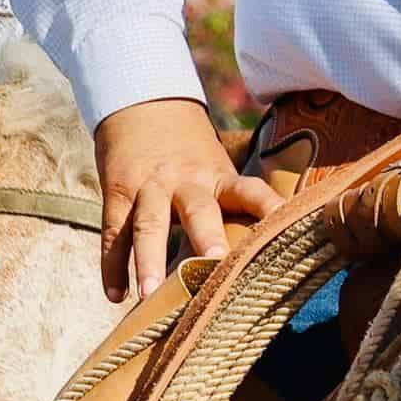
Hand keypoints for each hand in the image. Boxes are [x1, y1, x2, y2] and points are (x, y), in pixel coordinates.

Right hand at [94, 96, 277, 302]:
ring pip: (148, 223)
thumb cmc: (188, 151)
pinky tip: (115, 296)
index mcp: (218, 176)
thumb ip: (230, 204)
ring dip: (148, 259)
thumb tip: (261, 257)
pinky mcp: (118, 192)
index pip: (249, 191)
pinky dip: (112, 265)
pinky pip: (114, 231)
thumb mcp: (216, 166)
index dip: (269, 208)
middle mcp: (185, 181)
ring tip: (150, 294)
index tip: (288, 229)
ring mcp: (149, 186)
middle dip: (206, 236)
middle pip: (197, 209)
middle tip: (216, 262)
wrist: (142, 104)